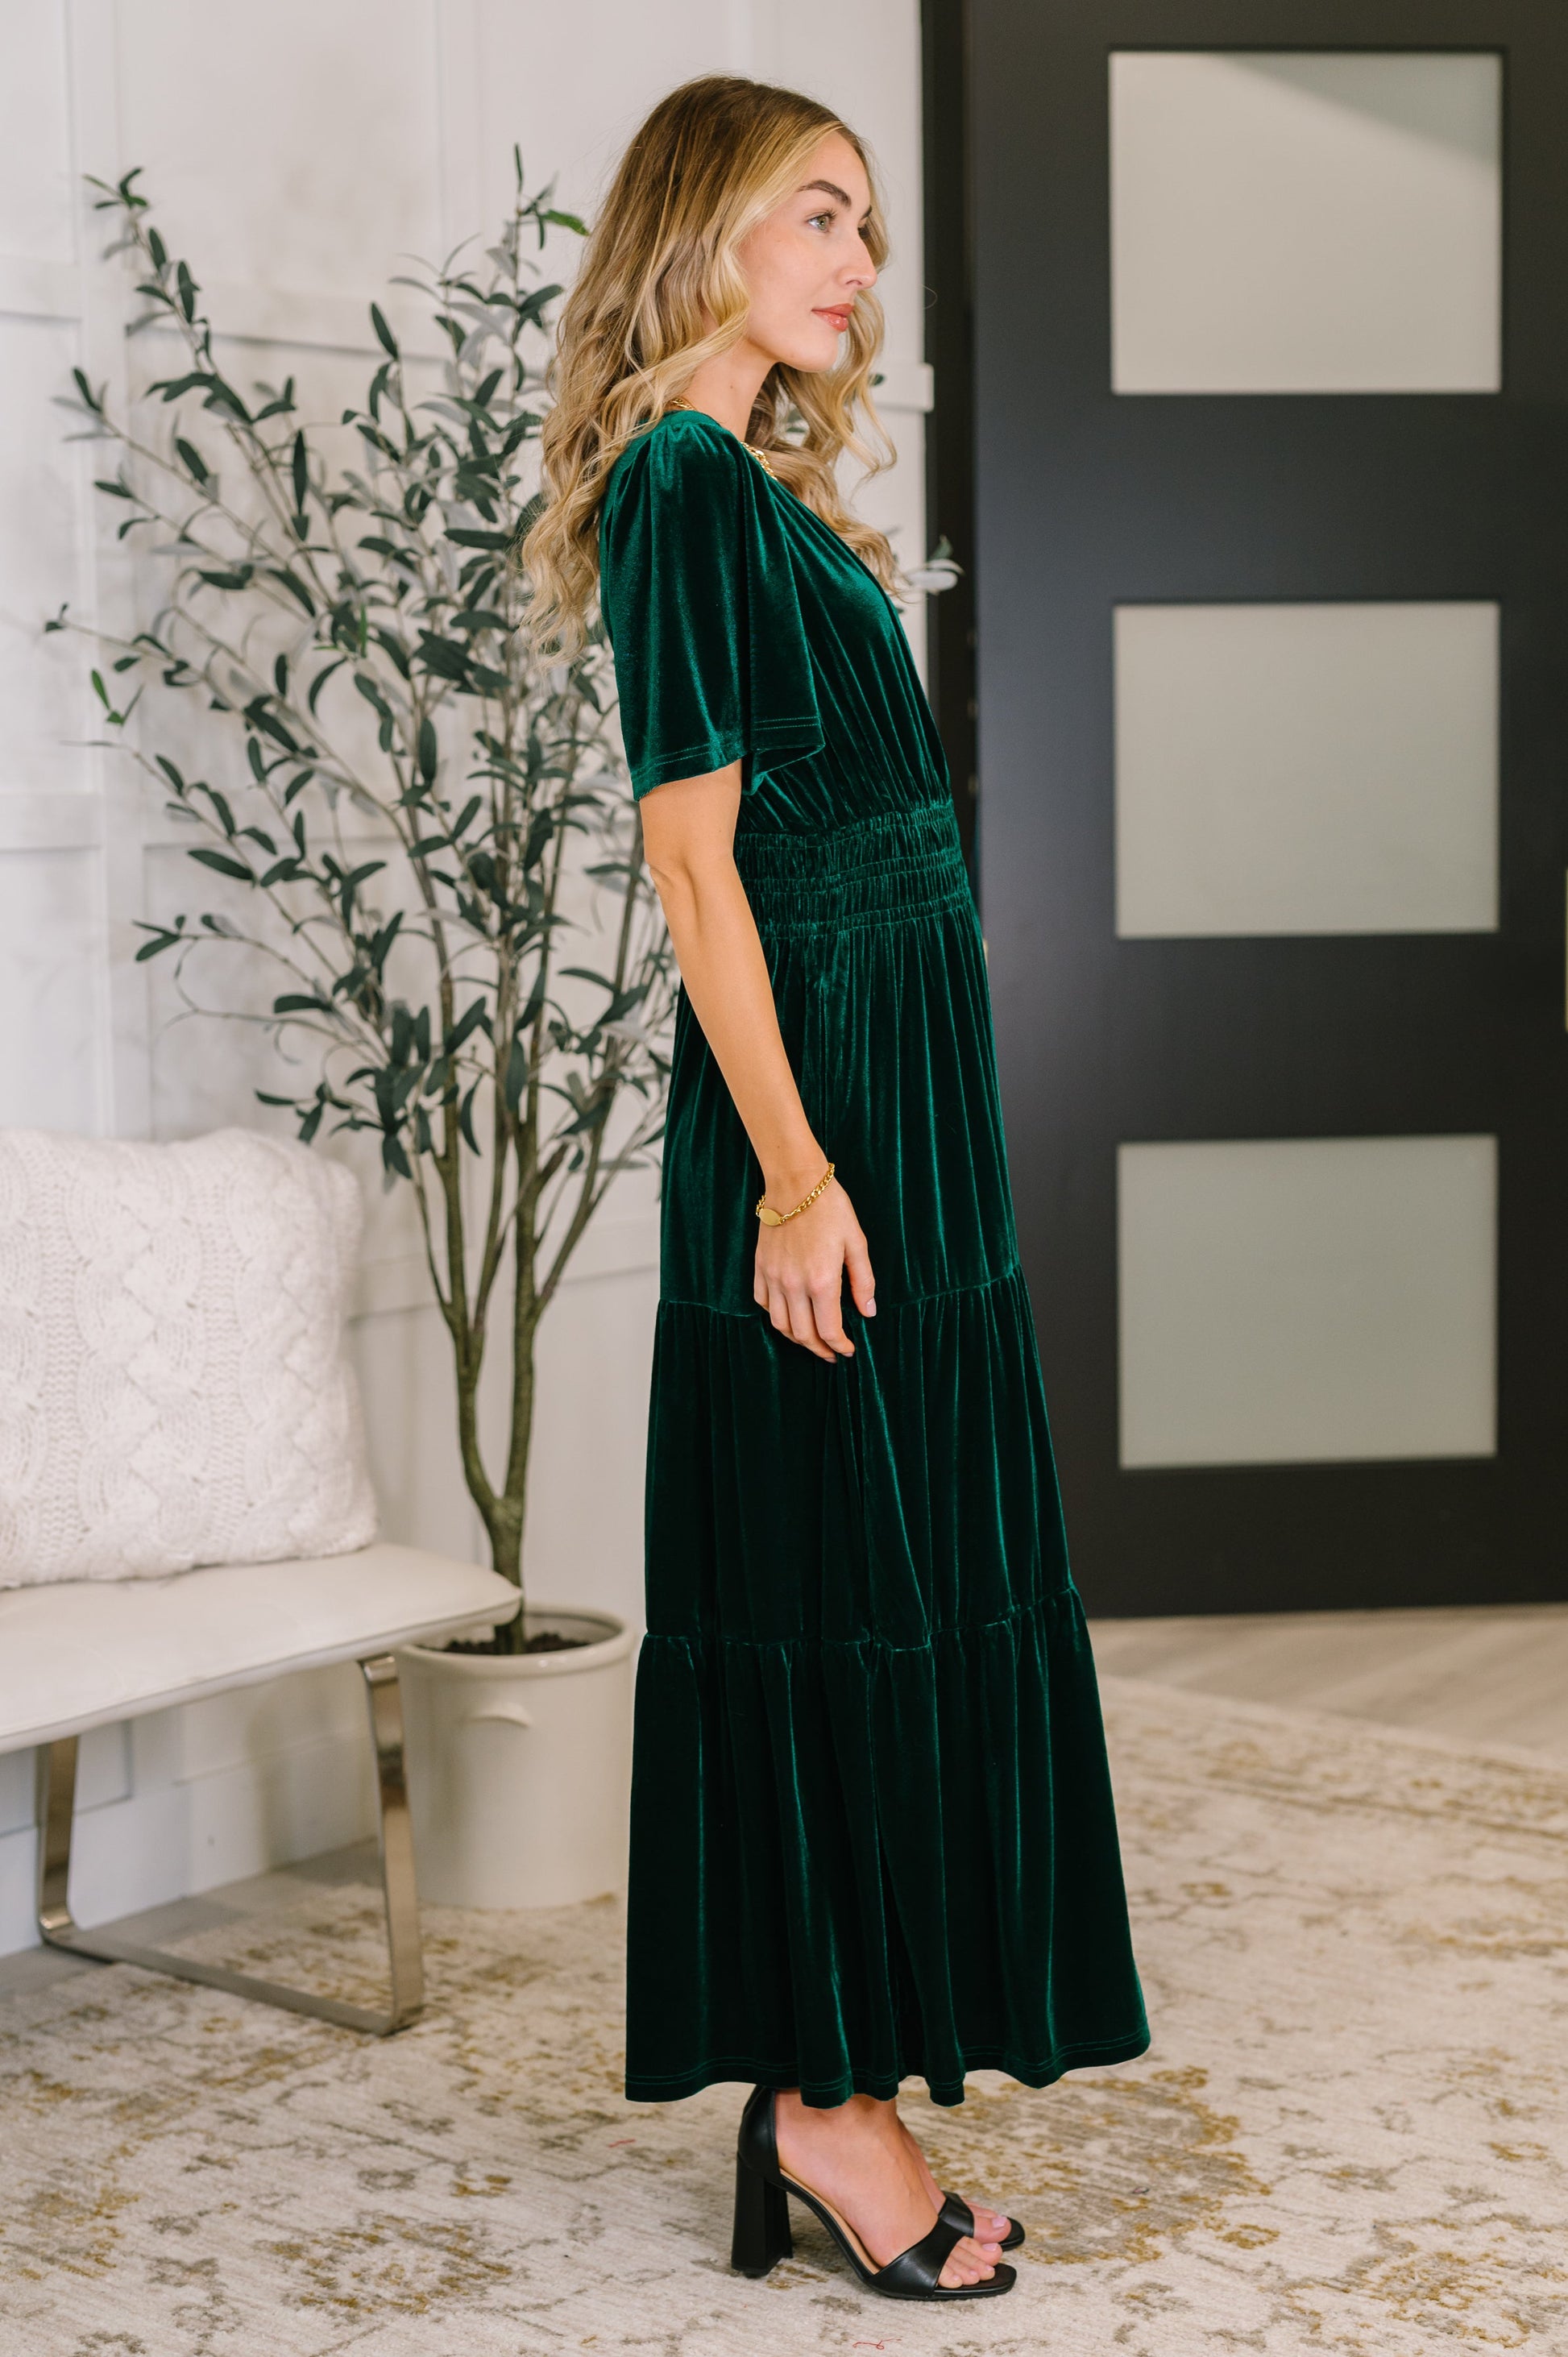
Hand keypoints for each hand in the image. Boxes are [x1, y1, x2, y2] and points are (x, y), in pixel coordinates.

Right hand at [754, 1175, 875, 1361]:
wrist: (795, 1182)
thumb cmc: (830, 1208)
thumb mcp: (856, 1243)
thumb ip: (863, 1281)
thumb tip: (867, 1312)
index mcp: (821, 1281)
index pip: (829, 1330)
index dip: (840, 1346)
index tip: (848, 1350)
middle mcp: (793, 1285)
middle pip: (803, 1334)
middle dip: (819, 1349)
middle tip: (832, 1353)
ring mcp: (773, 1277)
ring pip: (780, 1324)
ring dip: (797, 1338)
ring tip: (811, 1340)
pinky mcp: (760, 1267)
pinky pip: (763, 1302)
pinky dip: (775, 1316)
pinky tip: (789, 1315)